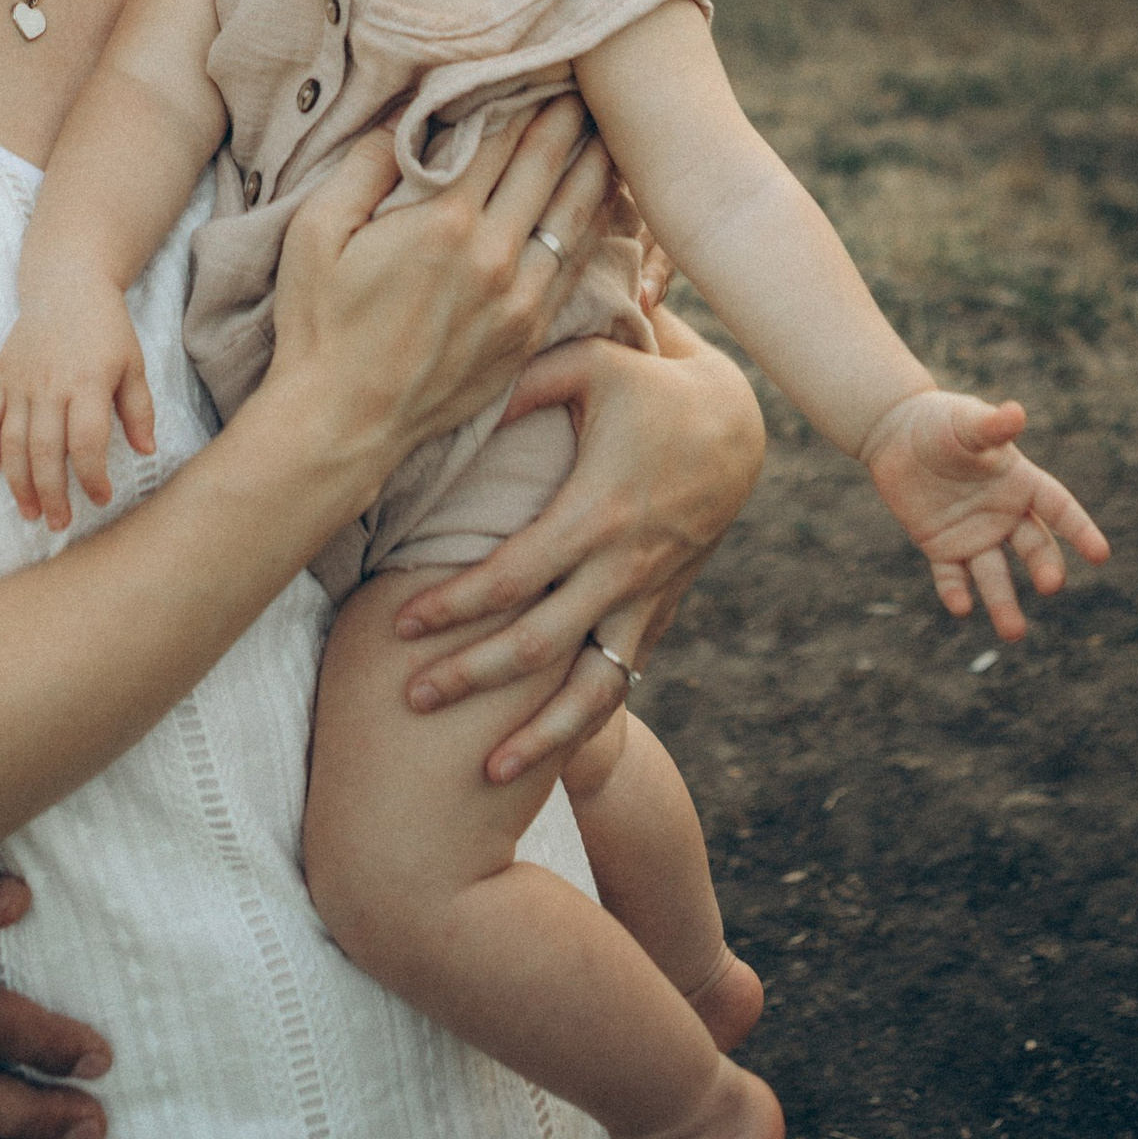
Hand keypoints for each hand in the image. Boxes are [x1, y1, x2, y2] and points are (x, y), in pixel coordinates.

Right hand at [0, 275, 157, 533]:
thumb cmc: (106, 328)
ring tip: (29, 511)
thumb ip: (139, 409)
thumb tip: (145, 451)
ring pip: (12, 441)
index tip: (100, 497)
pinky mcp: (0, 375)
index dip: (92, 476)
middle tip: (58, 523)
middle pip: (44, 451)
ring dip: (18, 481)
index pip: (86, 442)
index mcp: (88, 383)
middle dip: (51, 493)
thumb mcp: (133, 364)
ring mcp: (20, 381)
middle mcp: (50, 385)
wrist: (67, 284)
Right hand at [268, 94, 621, 482]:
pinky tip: (604, 203)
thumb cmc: (319, 326)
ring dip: (594, 166)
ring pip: (575, 215)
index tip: (539, 66)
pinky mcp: (530, 335)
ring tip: (609, 129)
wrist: (342, 424)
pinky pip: (577, 267)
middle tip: (585, 82)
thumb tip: (401, 123)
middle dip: (567, 119)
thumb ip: (362, 169)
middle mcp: (495, 256)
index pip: (499, 139)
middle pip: (546, 167)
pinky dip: (596, 226)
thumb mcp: (315, 234)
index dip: (523, 96)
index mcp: (443, 223)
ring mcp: (520, 300)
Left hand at [392, 316, 766, 782]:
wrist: (737, 428)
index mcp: (596, 513)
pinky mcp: (659, 612)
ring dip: (541, 737)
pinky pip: (621, 681)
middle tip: (411, 699)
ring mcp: (645, 599)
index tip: (399, 623)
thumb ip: (522, 383)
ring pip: (595, 692)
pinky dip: (585, 721)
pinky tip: (544, 749)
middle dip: (471, 679)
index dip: (453, 605)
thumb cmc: (649, 385)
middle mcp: (622, 569)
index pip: (511, 578)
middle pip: (537, 647)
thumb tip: (457, 402)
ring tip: (488, 774)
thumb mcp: (589, 364)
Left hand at [857, 389, 1110, 640]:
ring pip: (995, 575)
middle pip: (1034, 547)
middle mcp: (1004, 515)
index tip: (1100, 555)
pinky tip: (961, 607)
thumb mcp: (965, 422)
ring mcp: (974, 534)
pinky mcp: (941, 547)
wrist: (895, 432)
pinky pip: (951, 576)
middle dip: (1044, 567)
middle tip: (1050, 585)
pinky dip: (955, 592)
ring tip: (1012, 633)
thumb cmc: (939, 421)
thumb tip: (1015, 412)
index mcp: (1020, 482)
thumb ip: (990, 426)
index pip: (1059, 508)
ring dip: (1004, 603)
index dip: (1080, 530)